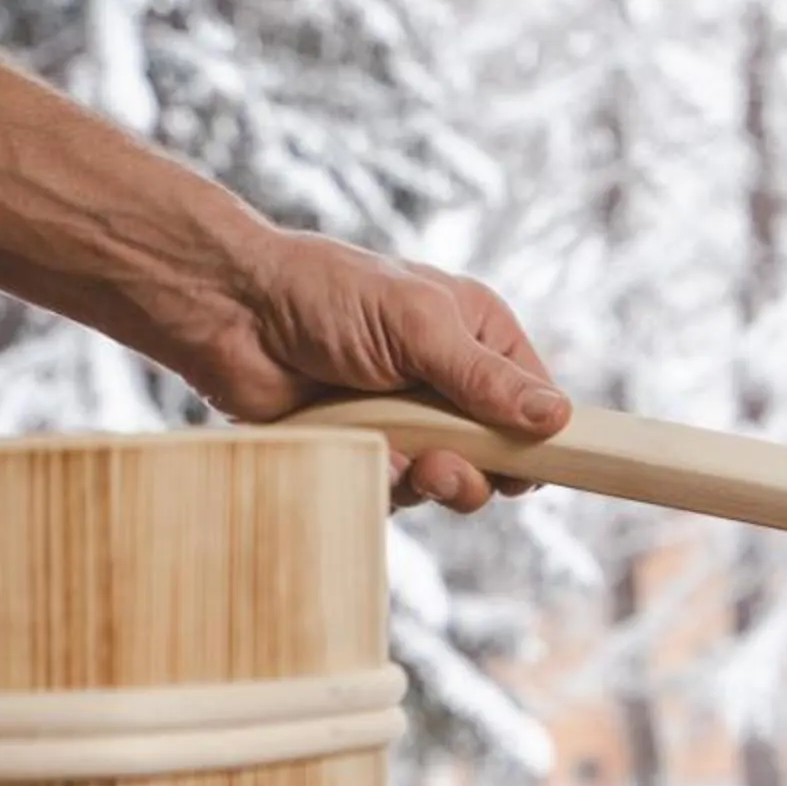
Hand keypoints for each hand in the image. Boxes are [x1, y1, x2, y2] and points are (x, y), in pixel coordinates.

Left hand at [173, 225, 567, 513]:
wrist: (230, 315)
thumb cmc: (323, 294)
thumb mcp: (416, 324)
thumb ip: (483, 378)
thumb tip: (556, 418)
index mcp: (475, 334)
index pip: (535, 397)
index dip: (540, 436)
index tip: (534, 468)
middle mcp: (448, 380)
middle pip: (499, 454)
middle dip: (480, 470)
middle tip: (447, 465)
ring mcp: (408, 419)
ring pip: (451, 481)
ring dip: (433, 481)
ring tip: (408, 463)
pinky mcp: (366, 451)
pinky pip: (397, 491)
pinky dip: (383, 481)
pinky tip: (358, 453)